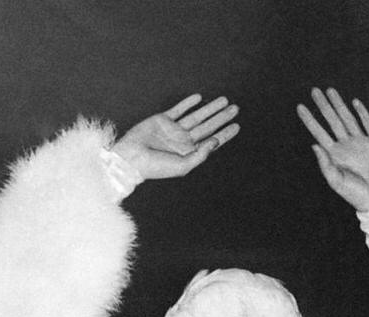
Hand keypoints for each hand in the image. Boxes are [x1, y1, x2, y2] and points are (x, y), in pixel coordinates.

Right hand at [115, 95, 239, 180]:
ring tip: (224, 100)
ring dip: (210, 108)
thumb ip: (200, 155)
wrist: (131, 158)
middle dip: (221, 117)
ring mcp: (174, 130)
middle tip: (235, 108)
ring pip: (196, 116)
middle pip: (207, 126)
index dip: (225, 133)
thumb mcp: (182, 166)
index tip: (237, 125)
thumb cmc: (156, 167)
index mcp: (189, 153)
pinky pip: (178, 109)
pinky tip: (199, 97)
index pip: (212, 141)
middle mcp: (184, 141)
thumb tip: (216, 142)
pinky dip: (188, 103)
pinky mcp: (162, 120)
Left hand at [296, 89, 368, 210]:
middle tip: (314, 90)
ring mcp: (361, 143)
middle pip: (332, 121)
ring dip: (339, 104)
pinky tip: (354, 102)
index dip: (310, 120)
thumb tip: (313, 144)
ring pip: (347, 118)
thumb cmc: (355, 194)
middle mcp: (346, 146)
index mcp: (335, 155)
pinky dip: (362, 113)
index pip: (319, 133)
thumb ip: (325, 164)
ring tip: (330, 90)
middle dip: (323, 106)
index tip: (300, 107)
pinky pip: (368, 124)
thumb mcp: (336, 181)